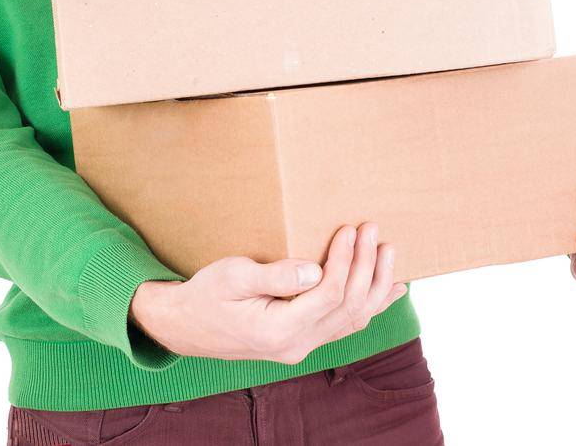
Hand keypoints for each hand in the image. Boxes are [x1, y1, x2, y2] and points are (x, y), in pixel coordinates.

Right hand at [129, 222, 405, 363]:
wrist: (185, 327)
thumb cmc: (206, 295)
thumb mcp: (233, 277)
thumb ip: (275, 275)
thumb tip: (313, 270)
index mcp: (278, 330)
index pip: (329, 294)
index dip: (345, 260)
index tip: (350, 229)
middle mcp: (296, 345)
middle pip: (348, 306)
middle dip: (365, 266)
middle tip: (372, 230)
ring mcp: (301, 347)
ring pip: (353, 319)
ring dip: (374, 285)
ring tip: (388, 252)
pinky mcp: (302, 341)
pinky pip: (344, 325)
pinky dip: (369, 304)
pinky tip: (389, 289)